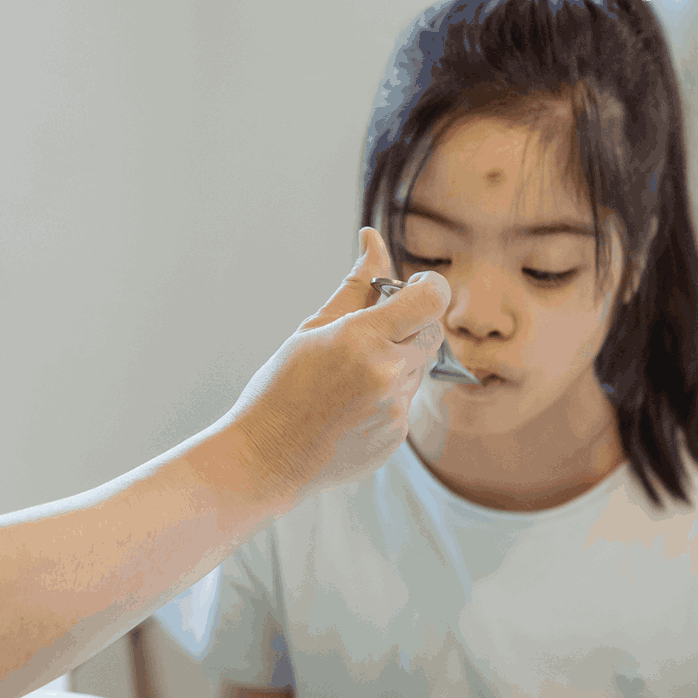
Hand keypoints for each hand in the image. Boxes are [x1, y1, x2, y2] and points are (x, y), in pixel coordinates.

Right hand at [224, 227, 448, 500]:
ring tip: (349, 379)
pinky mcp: (398, 437)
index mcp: (363, 339)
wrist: (265, 459)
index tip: (413, 287)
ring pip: (419, 368)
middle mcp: (387, 374)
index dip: (430, 287)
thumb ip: (356, 285)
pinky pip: (406, 402)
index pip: (431, 298)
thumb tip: (373, 238)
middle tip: (371, 333)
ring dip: (397, 363)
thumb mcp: (314, 328)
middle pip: (432, 332)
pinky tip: (349, 407)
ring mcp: (396, 410)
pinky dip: (387, 396)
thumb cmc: (280, 387)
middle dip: (410, 326)